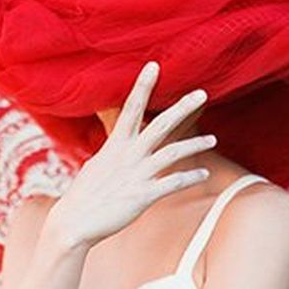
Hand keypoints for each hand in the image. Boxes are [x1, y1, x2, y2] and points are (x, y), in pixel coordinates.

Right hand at [47, 60, 217, 246]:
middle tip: (202, 92)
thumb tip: (116, 138)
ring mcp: (137, 175)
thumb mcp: (97, 163)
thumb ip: (112, 149)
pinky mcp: (143, 195)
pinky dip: (191, 177)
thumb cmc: (85, 194)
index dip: (143, 86)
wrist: (74, 223)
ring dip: (195, 144)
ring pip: (173, 153)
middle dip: (182, 107)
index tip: (154, 65)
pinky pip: (173, 183)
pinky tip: (205, 174)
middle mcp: (129, 155)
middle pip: (161, 125)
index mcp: (116, 144)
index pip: (131, 108)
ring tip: (213, 139)